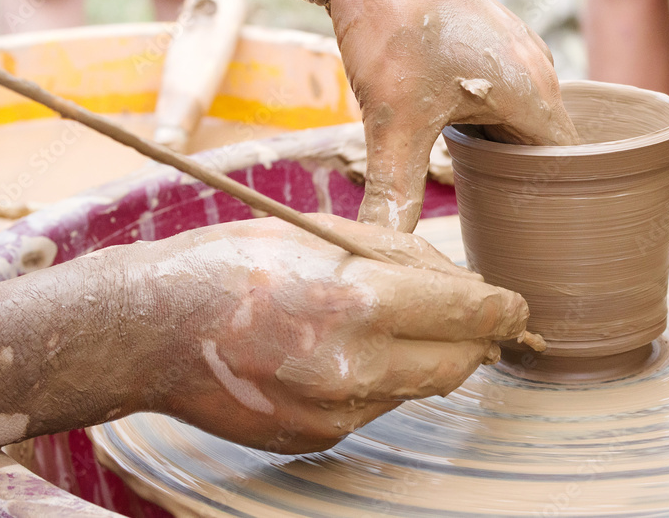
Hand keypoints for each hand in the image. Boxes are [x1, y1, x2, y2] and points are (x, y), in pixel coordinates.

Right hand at [149, 215, 528, 453]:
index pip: (466, 315)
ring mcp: (335, 413)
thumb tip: (459, 282)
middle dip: (476, 339)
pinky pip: (378, 407)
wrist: (151, 330)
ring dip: (427, 358)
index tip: (516, 306)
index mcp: (357, 304)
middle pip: (457, 363)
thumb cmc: (231, 264)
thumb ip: (401, 256)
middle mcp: (353, 368)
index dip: (503, 309)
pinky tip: (347, 351)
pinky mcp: (317, 438)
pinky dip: (382, 379)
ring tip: (395, 324)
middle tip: (473, 317)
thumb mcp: (322, 232)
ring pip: (421, 388)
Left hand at [327, 0, 579, 231]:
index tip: (536, 231)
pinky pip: (506, 86)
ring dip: (505, 145)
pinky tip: (454, 127)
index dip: (555, 200)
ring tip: (478, 179)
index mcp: (533, 91)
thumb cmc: (390, 29)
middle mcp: (535, 65)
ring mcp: (514, 44)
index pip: (568, 164)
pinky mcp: (488, 32)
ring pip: (524, 112)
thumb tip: (382, 248)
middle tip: (503, 216)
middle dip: (527, 179)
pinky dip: (489, 114)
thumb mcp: (391, 122)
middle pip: (548, 141)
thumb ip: (395, 192)